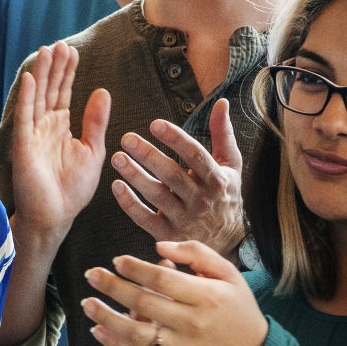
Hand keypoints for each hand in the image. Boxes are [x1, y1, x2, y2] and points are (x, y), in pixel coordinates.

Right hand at [10, 42, 109, 237]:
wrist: (56, 217)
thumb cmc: (73, 189)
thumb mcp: (92, 151)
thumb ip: (95, 122)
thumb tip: (101, 91)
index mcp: (61, 127)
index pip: (63, 92)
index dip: (67, 72)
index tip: (72, 50)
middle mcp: (44, 127)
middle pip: (49, 89)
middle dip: (54, 67)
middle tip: (60, 44)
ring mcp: (32, 135)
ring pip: (36, 98)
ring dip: (41, 74)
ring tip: (46, 51)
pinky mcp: (24, 146)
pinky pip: (24, 117)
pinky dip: (27, 98)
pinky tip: (31, 79)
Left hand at [82, 238, 268, 345]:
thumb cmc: (236, 306)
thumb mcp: (228, 273)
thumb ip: (195, 253)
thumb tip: (158, 247)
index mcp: (207, 296)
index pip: (161, 280)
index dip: (135, 269)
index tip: (116, 260)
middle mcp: (193, 323)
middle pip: (143, 303)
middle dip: (111, 287)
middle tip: (91, 274)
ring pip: (136, 332)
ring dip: (106, 317)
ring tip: (86, 303)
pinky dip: (115, 343)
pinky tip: (97, 330)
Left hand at [110, 98, 245, 255]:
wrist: (227, 242)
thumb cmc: (224, 196)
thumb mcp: (230, 166)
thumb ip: (223, 134)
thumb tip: (221, 103)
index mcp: (217, 179)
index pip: (195, 155)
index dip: (176, 138)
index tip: (155, 124)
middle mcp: (201, 200)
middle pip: (172, 175)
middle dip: (148, 155)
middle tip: (126, 138)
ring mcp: (184, 219)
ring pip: (157, 195)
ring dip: (135, 176)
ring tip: (116, 158)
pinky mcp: (168, 234)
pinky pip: (145, 218)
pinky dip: (130, 203)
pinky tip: (116, 186)